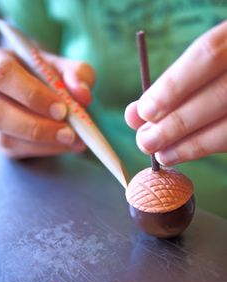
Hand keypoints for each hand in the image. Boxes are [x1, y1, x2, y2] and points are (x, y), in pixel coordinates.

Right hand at [0, 48, 94, 157]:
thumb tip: (83, 94)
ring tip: (73, 141)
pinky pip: (16, 151)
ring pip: (6, 138)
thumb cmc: (44, 73)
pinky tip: (64, 145)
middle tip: (70, 134)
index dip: (33, 95)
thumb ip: (77, 74)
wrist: (30, 86)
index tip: (62, 110)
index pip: (5, 76)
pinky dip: (44, 150)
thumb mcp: (62, 66)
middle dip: (38, 127)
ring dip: (44, 143)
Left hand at [125, 21, 226, 164]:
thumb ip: (167, 88)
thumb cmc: (210, 72)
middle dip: (176, 123)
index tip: (145, 111)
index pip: (207, 56)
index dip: (173, 87)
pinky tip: (181, 153)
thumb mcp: (193, 68)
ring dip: (190, 144)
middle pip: (219, 96)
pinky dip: (204, 147)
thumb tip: (133, 116)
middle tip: (145, 142)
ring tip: (161, 155)